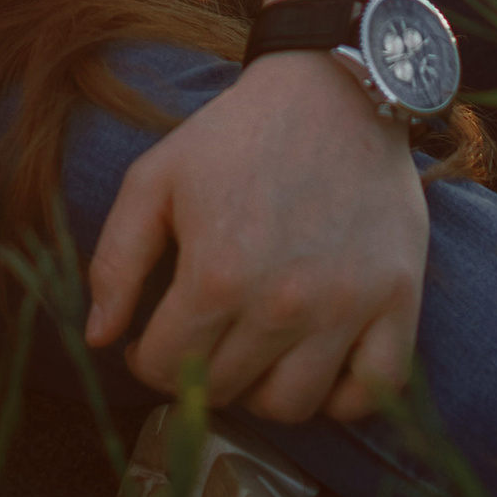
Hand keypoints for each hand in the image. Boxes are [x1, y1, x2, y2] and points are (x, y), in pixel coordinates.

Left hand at [83, 53, 427, 425]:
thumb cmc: (237, 133)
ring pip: (293, 406)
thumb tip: (99, 337)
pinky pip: (373, 391)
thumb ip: (116, 260)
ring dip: (262, 391)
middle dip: (198, 373)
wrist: (334, 90)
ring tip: (254, 352)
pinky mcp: (397, 300)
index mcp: (217, 274)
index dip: (147, 359)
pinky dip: (344, 394)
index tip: (154, 339)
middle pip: (224, 390)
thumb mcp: (155, 177)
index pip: (165, 368)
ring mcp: (346, 307)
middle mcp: (283, 303)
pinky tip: (318, 361)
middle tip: (203, 339)